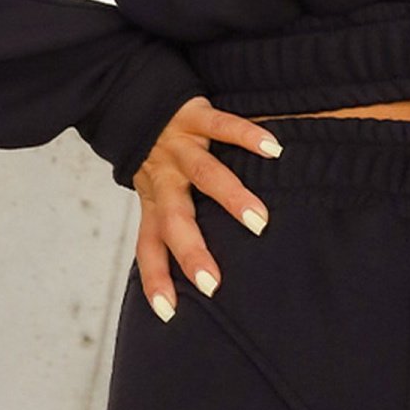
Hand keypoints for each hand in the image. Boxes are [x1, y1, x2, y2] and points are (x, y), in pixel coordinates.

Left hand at [132, 96, 281, 318]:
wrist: (135, 96)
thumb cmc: (159, 158)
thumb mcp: (157, 193)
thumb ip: (178, 227)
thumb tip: (207, 278)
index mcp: (154, 201)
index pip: (149, 246)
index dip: (155, 278)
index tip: (168, 313)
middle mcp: (163, 178)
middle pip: (174, 219)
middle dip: (191, 251)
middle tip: (213, 283)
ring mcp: (179, 146)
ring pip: (204, 174)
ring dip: (230, 198)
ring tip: (258, 221)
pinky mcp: (194, 115)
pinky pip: (223, 125)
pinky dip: (248, 137)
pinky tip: (274, 150)